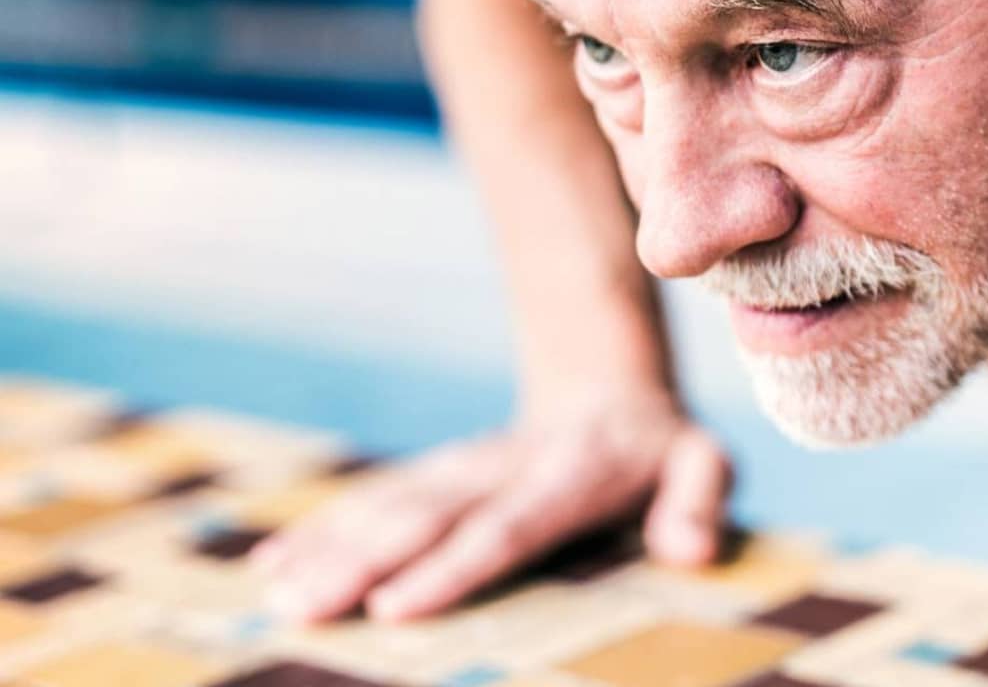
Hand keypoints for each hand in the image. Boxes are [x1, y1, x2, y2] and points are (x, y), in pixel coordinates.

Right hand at [249, 389, 731, 623]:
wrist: (611, 392)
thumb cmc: (663, 451)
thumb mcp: (705, 463)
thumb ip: (701, 500)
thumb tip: (692, 551)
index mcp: (571, 471)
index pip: (507, 524)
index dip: (452, 565)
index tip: (396, 606)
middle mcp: (504, 465)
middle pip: (428, 516)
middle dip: (364, 561)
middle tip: (308, 606)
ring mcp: (463, 467)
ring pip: (389, 505)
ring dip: (330, 546)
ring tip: (278, 592)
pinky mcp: (437, 474)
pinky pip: (373, 499)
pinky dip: (321, 528)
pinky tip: (270, 562)